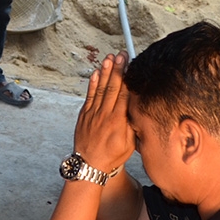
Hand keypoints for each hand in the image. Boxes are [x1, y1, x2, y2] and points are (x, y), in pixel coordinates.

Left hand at [73, 53, 133, 174]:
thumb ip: (132, 124)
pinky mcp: (84, 115)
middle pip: (112, 87)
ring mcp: (93, 113)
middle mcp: (104, 114)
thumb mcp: (130, 143)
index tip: (131, 65)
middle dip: (117, 69)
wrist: (89, 164)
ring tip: (109, 58)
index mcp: (117, 120)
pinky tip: (96, 73)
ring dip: (105, 72)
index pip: (123, 93)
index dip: (127, 77)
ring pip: (100, 88)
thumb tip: (135, 108)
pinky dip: (93, 84)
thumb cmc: (111, 156)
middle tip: (121, 55)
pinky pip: (89, 96)